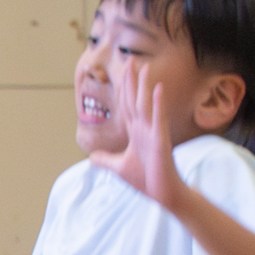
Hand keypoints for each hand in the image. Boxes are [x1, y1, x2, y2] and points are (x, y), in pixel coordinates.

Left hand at [88, 61, 180, 207]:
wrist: (162, 193)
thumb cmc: (145, 179)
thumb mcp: (119, 168)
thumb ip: (105, 160)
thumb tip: (91, 157)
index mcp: (136, 132)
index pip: (128, 106)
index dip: (124, 89)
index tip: (122, 71)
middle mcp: (145, 128)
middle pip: (136, 100)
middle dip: (132, 81)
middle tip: (130, 60)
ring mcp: (154, 132)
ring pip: (146, 105)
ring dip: (144, 86)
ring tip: (144, 67)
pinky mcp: (161, 140)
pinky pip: (159, 118)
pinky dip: (157, 103)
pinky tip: (157, 88)